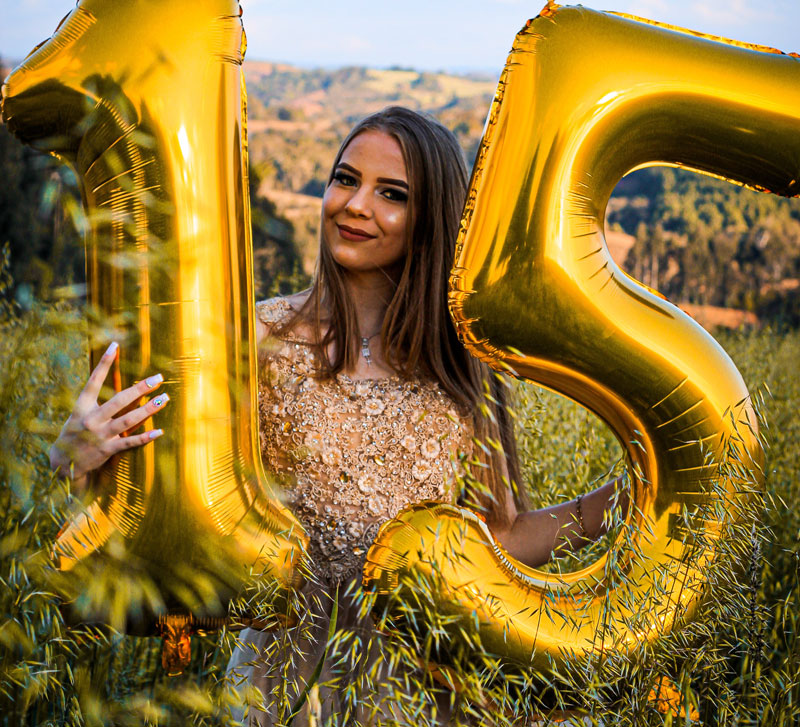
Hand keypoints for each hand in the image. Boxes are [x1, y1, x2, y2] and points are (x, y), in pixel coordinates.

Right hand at [49, 342, 168, 490]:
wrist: (63, 462)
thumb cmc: (75, 432)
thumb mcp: (79, 413)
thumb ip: (96, 400)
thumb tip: (117, 385)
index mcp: (82, 406)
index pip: (94, 381)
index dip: (104, 363)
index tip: (115, 346)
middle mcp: (92, 419)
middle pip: (119, 400)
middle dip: (140, 388)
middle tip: (158, 377)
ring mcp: (100, 435)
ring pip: (129, 419)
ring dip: (149, 409)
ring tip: (164, 398)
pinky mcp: (107, 450)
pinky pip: (130, 442)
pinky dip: (145, 437)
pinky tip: (159, 431)